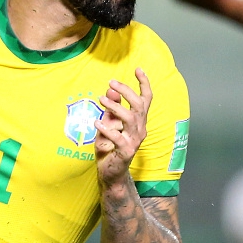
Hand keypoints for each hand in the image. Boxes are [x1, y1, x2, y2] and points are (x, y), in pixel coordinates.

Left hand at [95, 68, 151, 184]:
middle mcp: (140, 129)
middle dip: (126, 91)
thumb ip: (111, 110)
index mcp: (138, 121)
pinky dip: (107, 128)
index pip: (146, 99)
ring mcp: (134, 140)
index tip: (138, 69)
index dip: (144, 83)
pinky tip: (96, 123)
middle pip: (139, 105)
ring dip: (115, 107)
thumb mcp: (109, 124)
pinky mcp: (125, 151)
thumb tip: (111, 91)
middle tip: (111, 83)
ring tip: (101, 99)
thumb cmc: (109, 147)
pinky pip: (117, 137)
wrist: (111, 173)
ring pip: (130, 118)